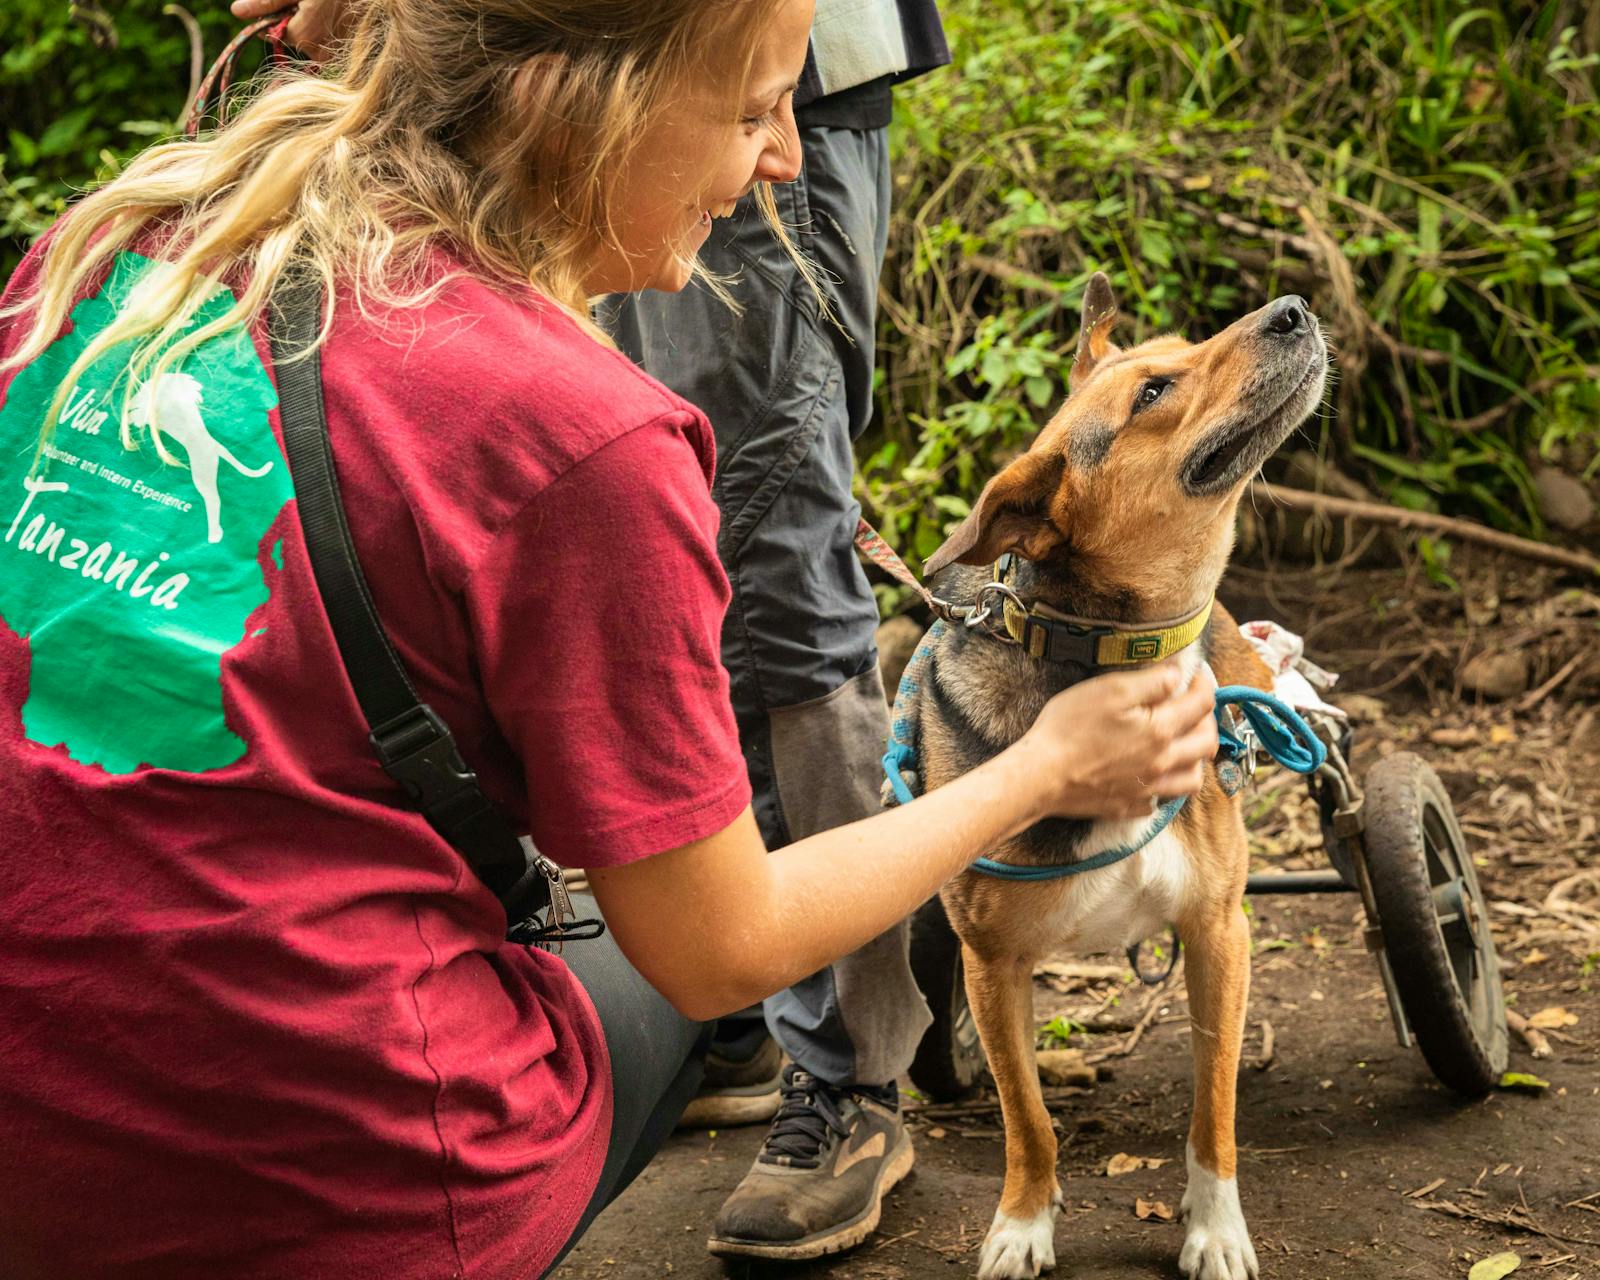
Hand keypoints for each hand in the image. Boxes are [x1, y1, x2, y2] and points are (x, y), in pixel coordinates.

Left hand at [229, 0, 346, 59]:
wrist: (381, 0)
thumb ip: (267, 1)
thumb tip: (237, 12)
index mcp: (303, 34)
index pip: (277, 32)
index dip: (282, 14)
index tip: (295, 0)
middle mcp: (319, 51)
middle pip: (298, 38)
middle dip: (301, 20)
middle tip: (316, 2)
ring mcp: (337, 55)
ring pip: (315, 41)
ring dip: (318, 25)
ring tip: (333, 7)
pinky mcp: (351, 55)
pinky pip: (332, 44)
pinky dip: (333, 30)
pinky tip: (343, 15)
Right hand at [1021, 659, 1218, 820]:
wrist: (1041, 775)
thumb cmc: (1069, 728)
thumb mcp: (1109, 690)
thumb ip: (1152, 681)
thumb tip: (1179, 673)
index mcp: (1161, 730)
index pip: (1202, 704)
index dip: (1205, 684)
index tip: (1197, 675)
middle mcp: (1163, 762)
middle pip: (1206, 743)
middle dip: (1207, 720)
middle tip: (1193, 708)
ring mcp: (1147, 788)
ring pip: (1192, 779)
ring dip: (1195, 759)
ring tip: (1182, 745)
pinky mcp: (1129, 806)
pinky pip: (1160, 801)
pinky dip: (1165, 787)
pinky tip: (1152, 775)